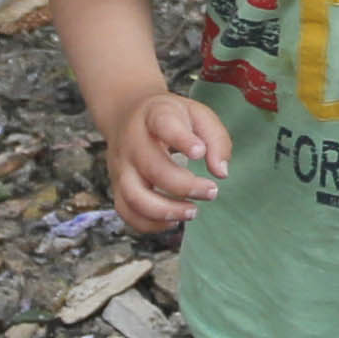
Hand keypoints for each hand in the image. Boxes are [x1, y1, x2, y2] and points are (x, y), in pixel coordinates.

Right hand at [102, 91, 230, 232]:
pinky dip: (150, 224)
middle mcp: (132, 141)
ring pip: (134, 196)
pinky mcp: (117, 186)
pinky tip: (173, 220)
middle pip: (152, 167)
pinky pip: (126, 212)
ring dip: (165, 211)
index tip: (199, 152)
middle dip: (184, 186)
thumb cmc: (168, 117)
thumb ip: (216, 139)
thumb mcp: (197, 114)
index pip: (163, 124)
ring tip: (192, 211)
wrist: (124, 114)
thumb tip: (221, 172)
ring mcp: (121, 166)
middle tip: (211, 191)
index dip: (182, 139)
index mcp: (154, 115)